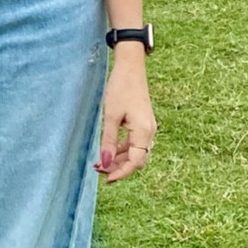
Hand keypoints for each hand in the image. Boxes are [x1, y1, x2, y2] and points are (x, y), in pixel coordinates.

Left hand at [95, 52, 156, 182]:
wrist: (130, 68)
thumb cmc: (120, 88)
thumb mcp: (110, 116)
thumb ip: (108, 141)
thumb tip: (105, 163)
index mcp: (143, 131)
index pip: (135, 162)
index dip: (121, 173)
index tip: (106, 180)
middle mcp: (149, 132)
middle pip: (137, 160)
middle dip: (118, 168)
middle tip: (98, 170)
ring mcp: (147, 128)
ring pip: (135, 152)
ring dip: (119, 160)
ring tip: (99, 162)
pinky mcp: (142, 123)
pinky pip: (134, 143)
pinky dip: (121, 149)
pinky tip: (107, 150)